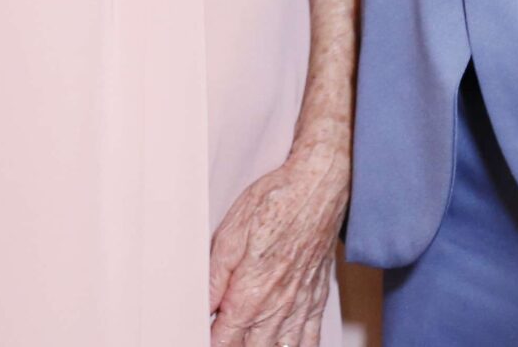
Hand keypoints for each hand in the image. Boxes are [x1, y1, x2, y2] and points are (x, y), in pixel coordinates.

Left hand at [207, 129, 349, 346]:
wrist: (318, 187)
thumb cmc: (277, 202)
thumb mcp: (231, 232)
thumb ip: (214, 275)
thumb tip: (202, 305)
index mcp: (251, 292)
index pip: (223, 339)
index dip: (208, 340)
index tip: (198, 334)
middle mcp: (277, 306)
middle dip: (233, 346)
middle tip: (221, 335)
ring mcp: (299, 306)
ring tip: (247, 341)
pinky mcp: (316, 299)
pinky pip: (310, 339)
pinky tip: (283, 345)